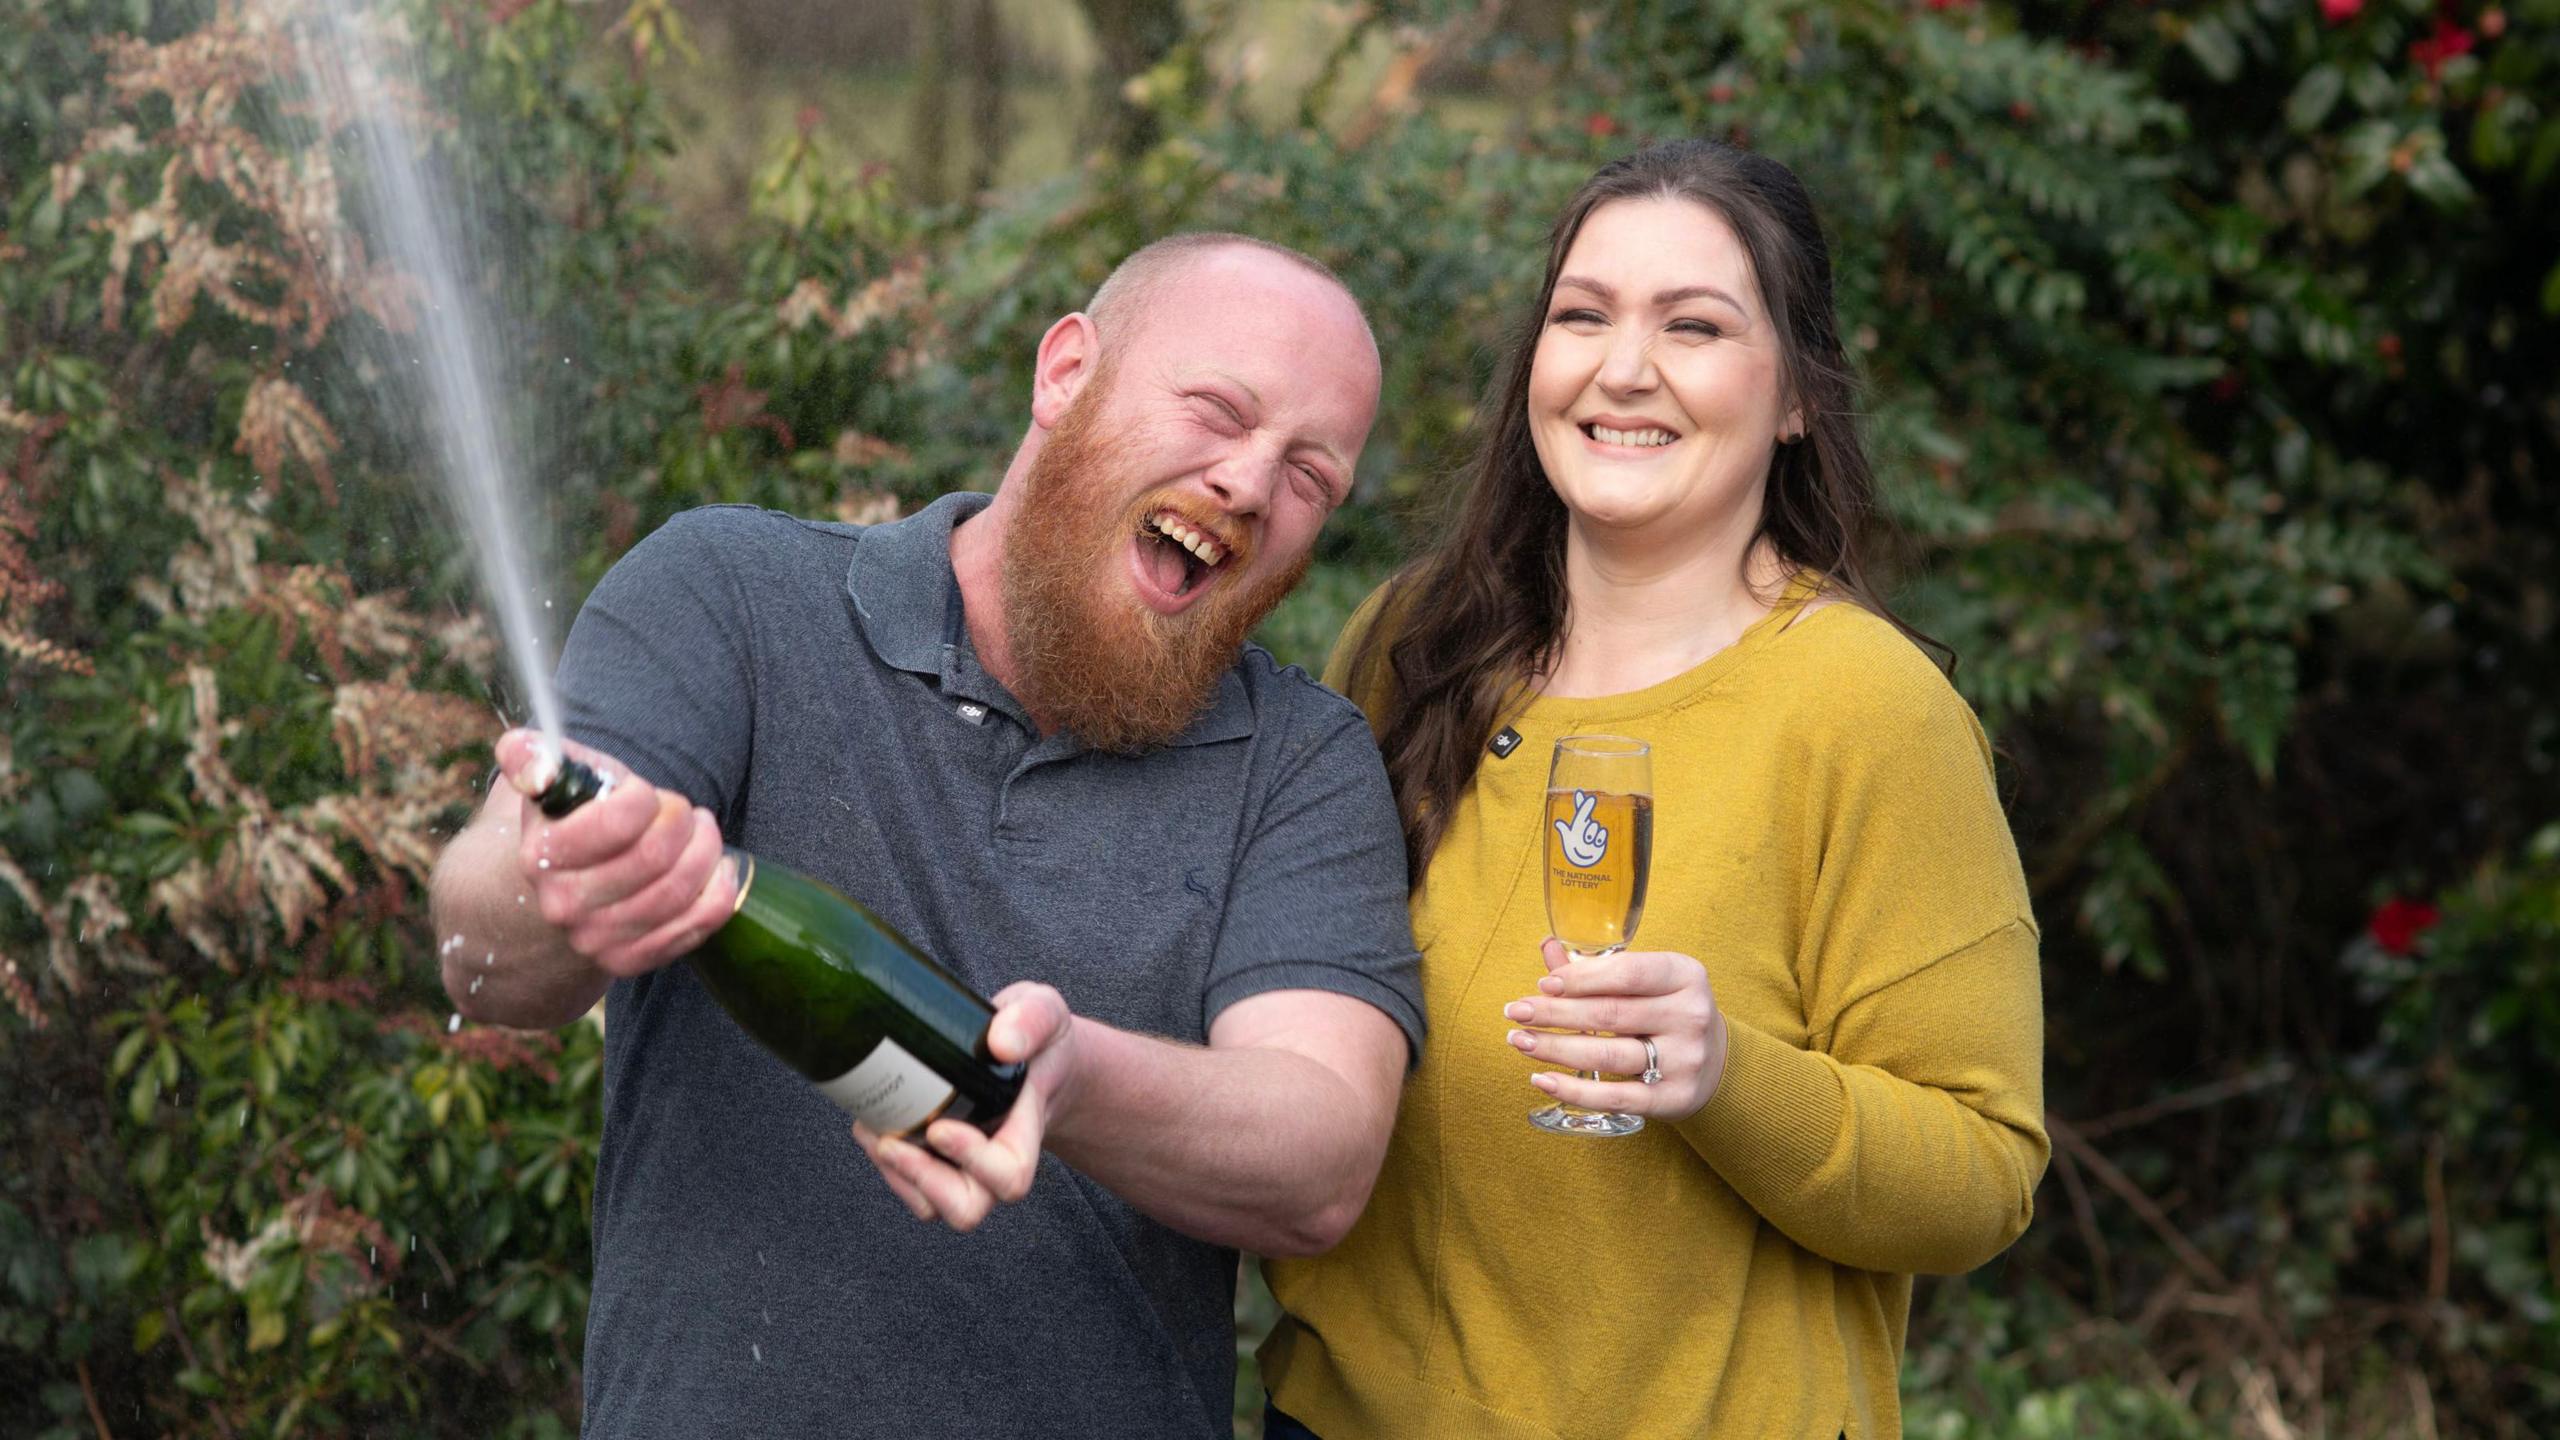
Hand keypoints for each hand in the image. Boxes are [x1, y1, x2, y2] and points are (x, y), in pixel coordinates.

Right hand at [494, 728, 735, 977]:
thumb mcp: (559, 777)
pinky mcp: (627, 961)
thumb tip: (539, 773)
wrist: (576, 879)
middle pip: (655, 857)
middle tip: (685, 812)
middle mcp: (562, 904)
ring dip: (706, 852)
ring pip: (679, 891)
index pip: (617, 823)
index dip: (646, 799)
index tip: (646, 795)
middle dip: (684, 822)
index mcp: (541, 854)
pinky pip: (694, 927)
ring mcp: (594, 939)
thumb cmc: (582, 816)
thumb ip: (533, 757)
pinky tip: (718, 869)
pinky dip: (720, 892)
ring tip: (703, 833)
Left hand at [851, 981, 1081, 1232]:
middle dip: (923, 1181)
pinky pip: (910, 1189)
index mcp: (1025, 1131)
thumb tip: (1000, 1042)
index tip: (938, 1127)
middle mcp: (995, 1160)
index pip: (1009, 1174)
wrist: (1034, 1057)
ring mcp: (965, 1167)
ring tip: (874, 1131)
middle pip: (966, 1208)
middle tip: (891, 1142)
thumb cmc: (1039, 1040)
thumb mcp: (1045, 1012)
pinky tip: (873, 1127)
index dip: (972, 1162)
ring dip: (896, 1175)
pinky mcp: (938, 1161)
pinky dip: (886, 1167)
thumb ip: (1031, 1020)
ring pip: (931, 1206)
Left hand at [1501, 937, 1729, 1121]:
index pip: (1626, 973)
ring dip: (1554, 1049)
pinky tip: (1542, 1079)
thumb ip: (1599, 969)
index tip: (1543, 985)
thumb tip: (1547, 947)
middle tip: (1515, 1012)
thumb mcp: (1648, 982)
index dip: (1578, 978)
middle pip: (1608, 1014)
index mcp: (1685, 976)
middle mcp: (1690, 1016)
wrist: (1717, 1064)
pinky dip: (1573, 1090)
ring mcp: (1684, 1060)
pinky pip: (1614, 1097)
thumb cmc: (1667, 1012)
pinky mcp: (1673, 1098)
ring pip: (1606, 1055)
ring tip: (1519, 1041)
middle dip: (1554, 1013)